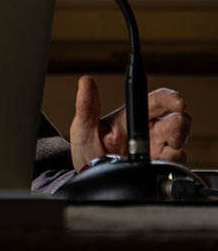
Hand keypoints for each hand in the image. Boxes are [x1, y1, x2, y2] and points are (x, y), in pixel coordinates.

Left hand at [68, 75, 191, 170]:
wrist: (88, 182)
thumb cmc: (86, 152)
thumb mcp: (82, 130)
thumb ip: (86, 107)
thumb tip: (86, 81)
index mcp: (132, 118)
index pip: (156, 101)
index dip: (170, 98)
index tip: (178, 102)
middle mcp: (149, 133)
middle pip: (177, 122)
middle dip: (180, 126)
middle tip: (173, 135)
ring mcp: (157, 153)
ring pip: (179, 146)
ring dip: (176, 149)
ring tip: (163, 154)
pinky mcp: (160, 172)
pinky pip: (174, 169)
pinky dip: (170, 168)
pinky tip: (156, 169)